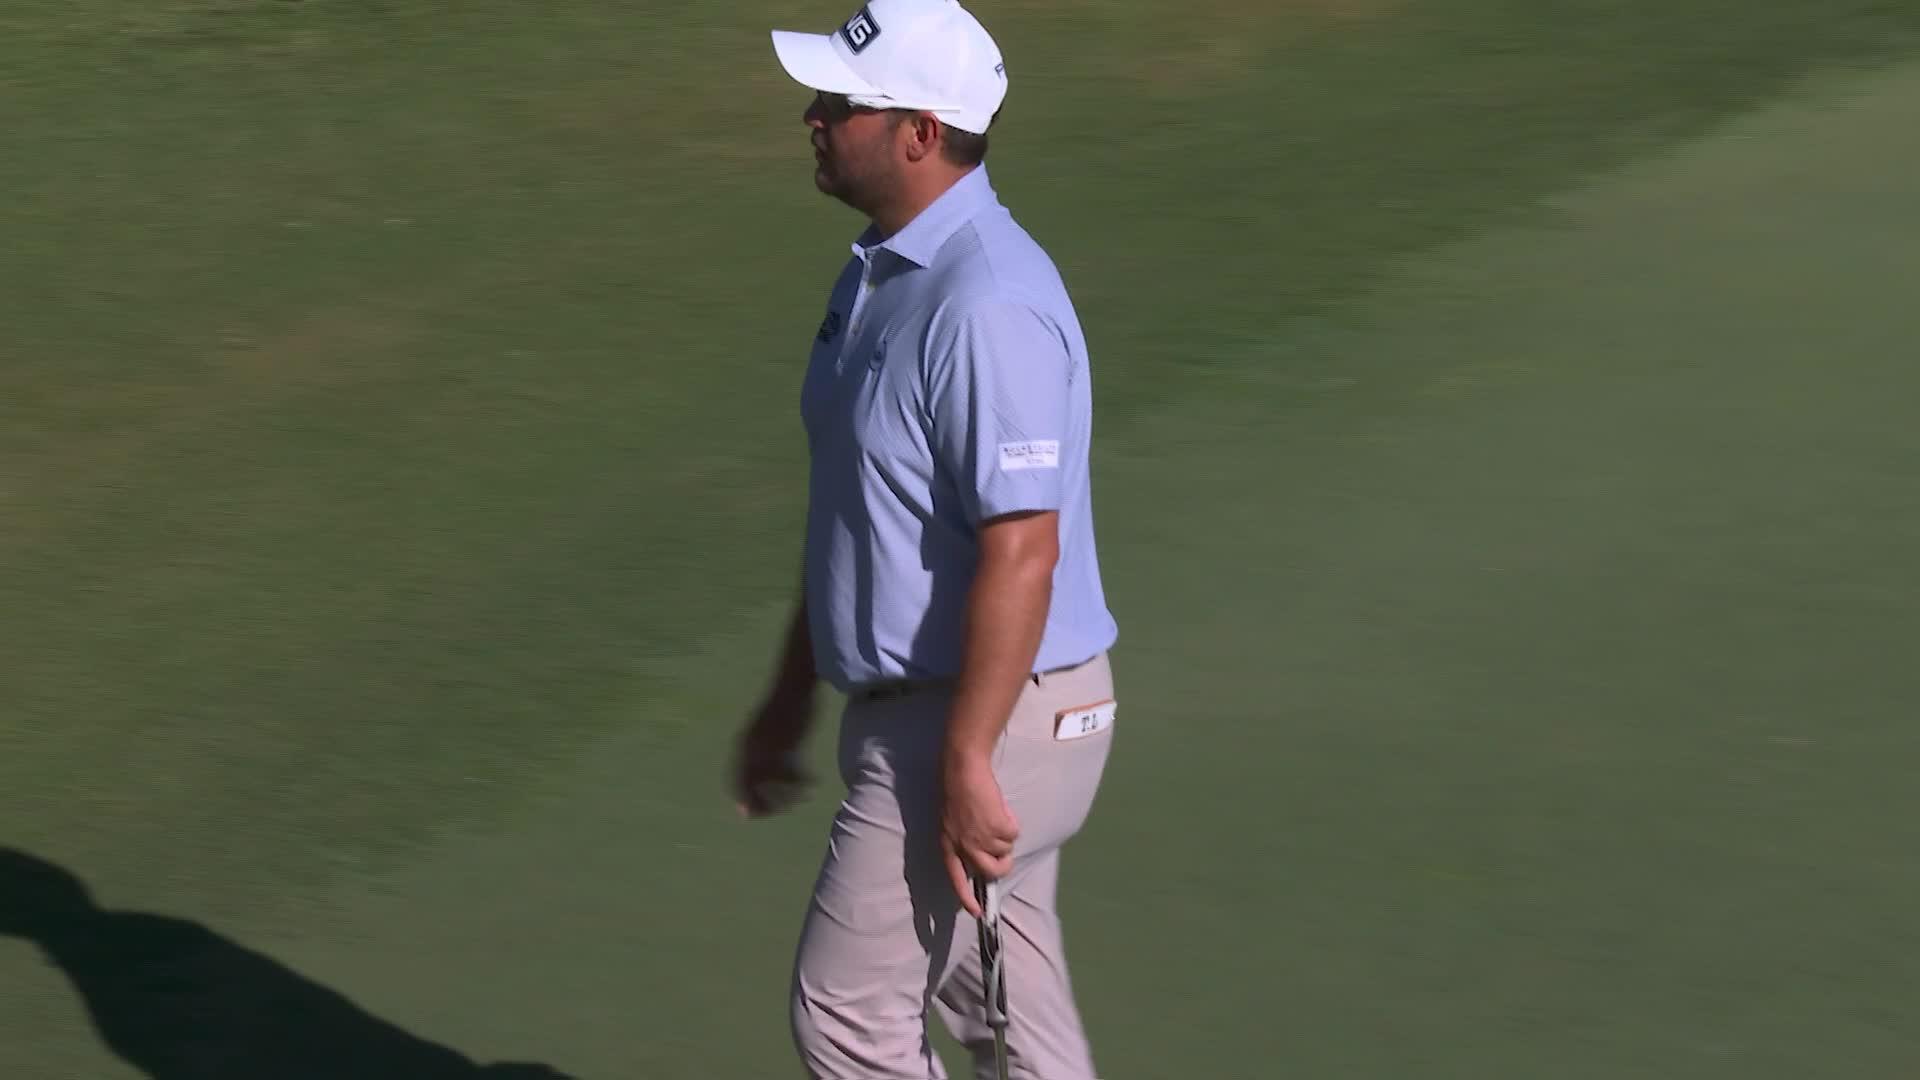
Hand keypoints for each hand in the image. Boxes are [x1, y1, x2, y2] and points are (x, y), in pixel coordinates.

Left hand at [733, 688, 814, 818]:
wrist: (793, 682)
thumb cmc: (780, 707)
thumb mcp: (762, 730)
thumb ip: (755, 751)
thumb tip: (756, 775)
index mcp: (744, 744)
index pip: (737, 780)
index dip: (743, 798)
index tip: (747, 815)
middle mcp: (755, 747)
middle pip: (754, 787)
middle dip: (762, 804)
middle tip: (772, 814)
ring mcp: (774, 745)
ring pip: (777, 783)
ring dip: (788, 795)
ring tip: (800, 800)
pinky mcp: (793, 742)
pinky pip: (796, 771)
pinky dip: (804, 781)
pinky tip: (813, 783)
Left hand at [941, 754, 1018, 916]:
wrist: (963, 769)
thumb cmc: (956, 790)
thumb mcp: (951, 823)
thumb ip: (962, 841)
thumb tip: (981, 855)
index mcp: (947, 845)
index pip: (956, 880)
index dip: (967, 899)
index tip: (977, 914)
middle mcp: (964, 846)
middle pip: (991, 872)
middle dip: (1003, 866)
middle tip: (1005, 855)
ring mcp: (982, 838)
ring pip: (1006, 851)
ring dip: (1006, 836)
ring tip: (995, 817)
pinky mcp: (998, 827)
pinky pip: (1014, 834)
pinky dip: (1012, 822)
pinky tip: (1000, 809)